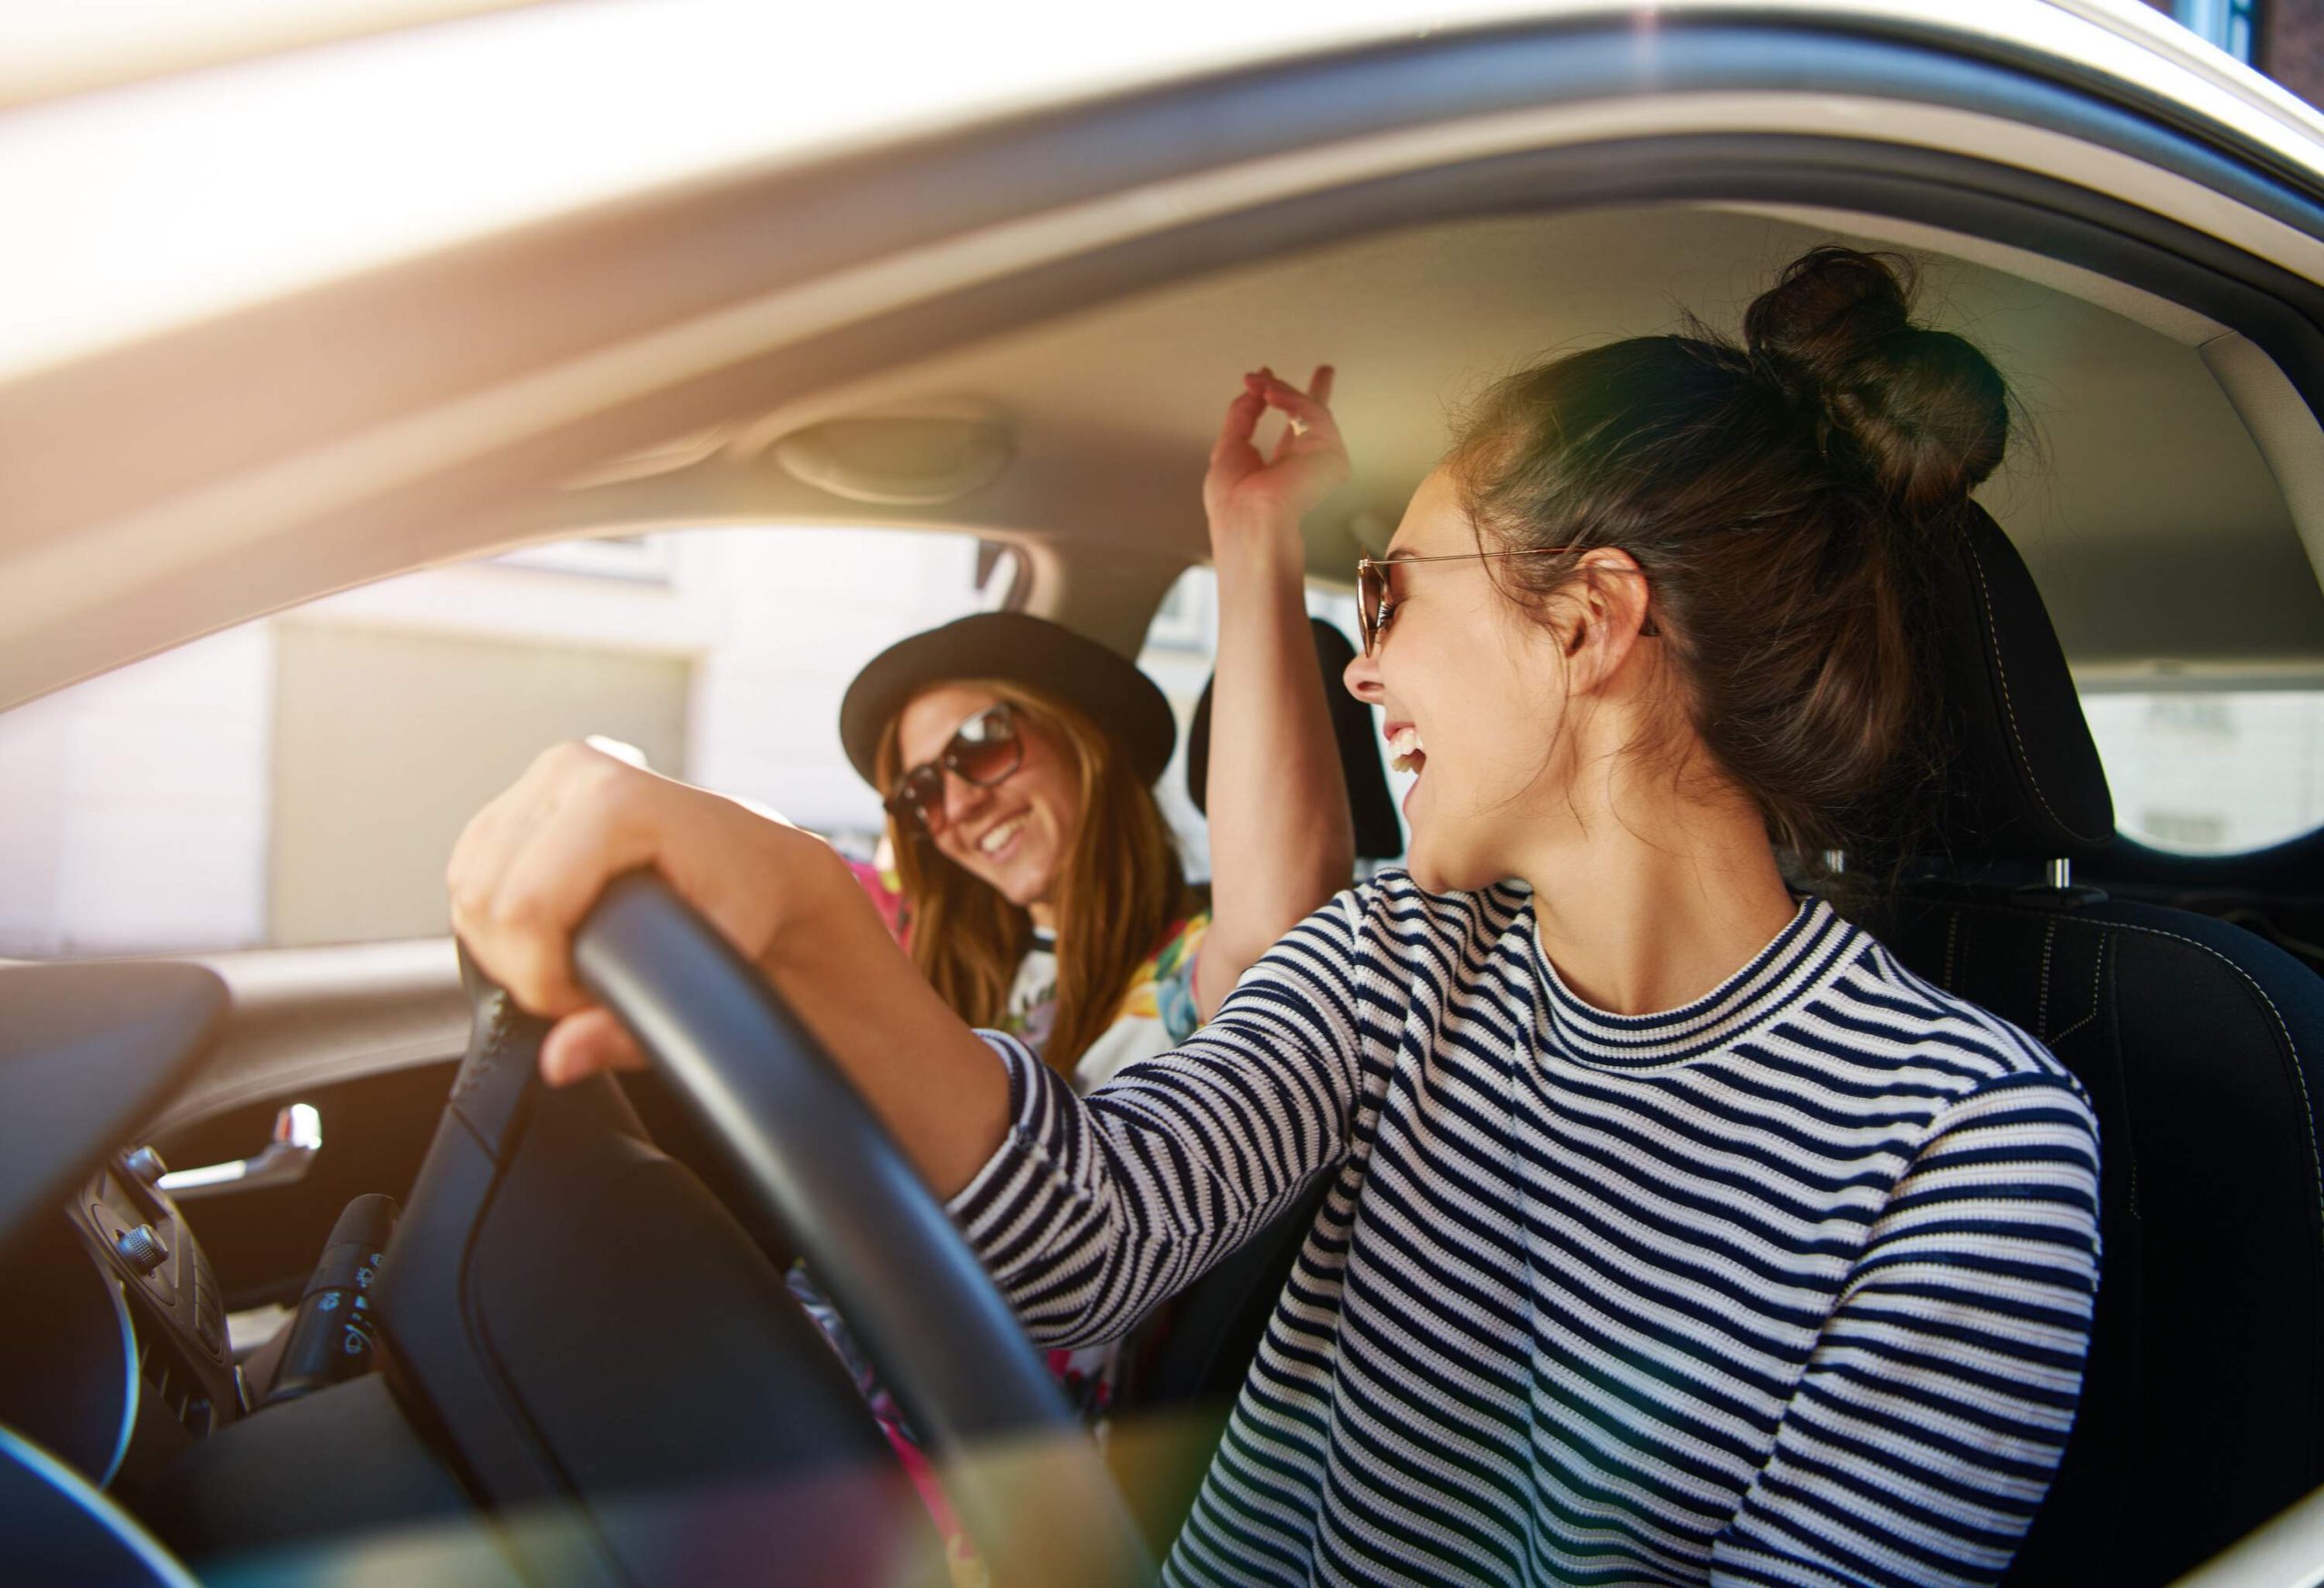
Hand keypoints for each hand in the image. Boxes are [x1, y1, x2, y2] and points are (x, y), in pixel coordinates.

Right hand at [446, 740, 843, 1084]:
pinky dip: (497, 918)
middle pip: (484, 898)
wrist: (766, 858)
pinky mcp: (523, 796)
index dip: (543, 977)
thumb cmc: (752, 900)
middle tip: (588, 988)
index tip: (591, 1001)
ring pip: (464, 885)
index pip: (523, 908)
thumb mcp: (715, 963)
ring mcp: (542, 777)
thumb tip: (561, 1058)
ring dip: (505, 945)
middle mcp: (571, 771)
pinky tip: (553, 933)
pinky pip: (468, 870)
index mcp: (614, 797)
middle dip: (523, 966)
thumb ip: (636, 1024)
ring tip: (578, 961)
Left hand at [1203, 365, 1348, 543]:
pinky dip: (1291, 401)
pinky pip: (1314, 415)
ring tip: (1262, 384)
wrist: (1247, 516)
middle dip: (1307, 390)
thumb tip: (1254, 388)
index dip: (1286, 398)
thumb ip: (1242, 416)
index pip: (1294, 428)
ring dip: (1282, 392)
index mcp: (1283, 467)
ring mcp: (1322, 460)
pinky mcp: (1332, 457)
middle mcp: (1306, 464)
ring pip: (1310, 410)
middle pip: (1316, 418)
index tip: (1270, 376)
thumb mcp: (1229, 448)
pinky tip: (1271, 396)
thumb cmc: (1232, 500)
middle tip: (1281, 370)